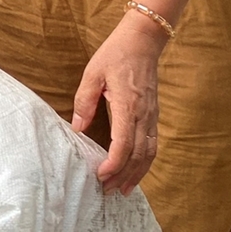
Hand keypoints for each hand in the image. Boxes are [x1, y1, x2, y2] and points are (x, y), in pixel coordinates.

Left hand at [72, 11, 165, 193]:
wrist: (143, 41)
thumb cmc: (116, 54)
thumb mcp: (93, 73)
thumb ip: (84, 101)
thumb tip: (77, 128)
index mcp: (128, 106)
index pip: (124, 145)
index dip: (113, 164)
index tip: (100, 175)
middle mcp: (144, 115)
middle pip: (138, 155)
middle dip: (123, 176)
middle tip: (108, 190)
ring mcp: (151, 116)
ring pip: (149, 153)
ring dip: (137, 174)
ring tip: (124, 189)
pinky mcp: (153, 114)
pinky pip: (153, 144)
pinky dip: (145, 162)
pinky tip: (136, 169)